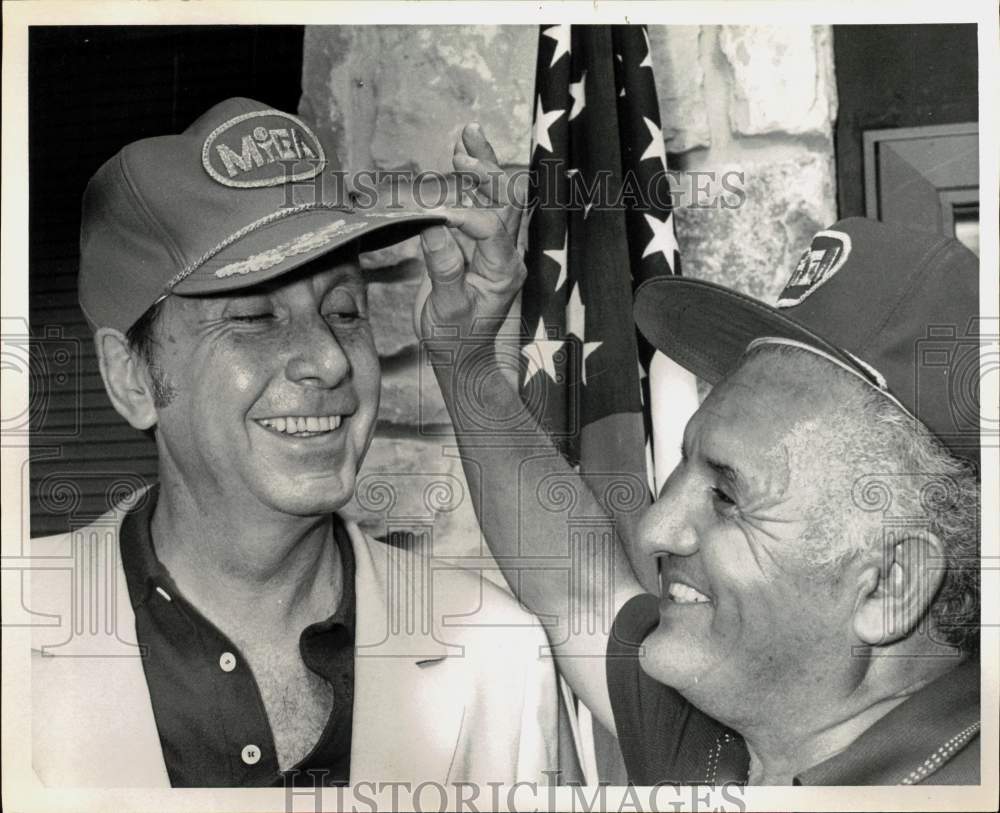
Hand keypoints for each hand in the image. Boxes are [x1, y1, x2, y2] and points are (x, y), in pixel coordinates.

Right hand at [418, 124, 527, 340]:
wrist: (461, 355)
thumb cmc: (455, 338)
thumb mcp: (447, 309)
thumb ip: (443, 269)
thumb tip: (434, 228)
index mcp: (503, 270)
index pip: (489, 228)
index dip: (460, 214)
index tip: (430, 211)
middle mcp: (506, 254)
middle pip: (507, 200)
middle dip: (486, 172)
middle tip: (460, 153)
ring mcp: (497, 247)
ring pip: (499, 196)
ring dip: (484, 165)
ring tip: (468, 135)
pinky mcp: (482, 245)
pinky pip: (484, 204)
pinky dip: (474, 179)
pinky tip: (462, 156)